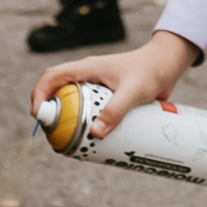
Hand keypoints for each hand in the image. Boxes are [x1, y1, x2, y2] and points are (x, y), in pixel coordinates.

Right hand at [33, 34, 199, 136]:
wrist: (168, 64)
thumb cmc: (151, 70)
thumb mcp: (133, 92)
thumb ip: (116, 110)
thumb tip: (95, 133)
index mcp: (87, 68)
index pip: (53, 77)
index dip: (39, 94)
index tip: (38, 116)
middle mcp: (88, 76)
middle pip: (57, 93)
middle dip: (51, 114)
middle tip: (53, 136)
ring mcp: (96, 87)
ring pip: (73, 104)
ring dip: (68, 121)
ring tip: (70, 142)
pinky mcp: (107, 97)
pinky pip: (89, 111)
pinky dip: (85, 124)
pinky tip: (91, 140)